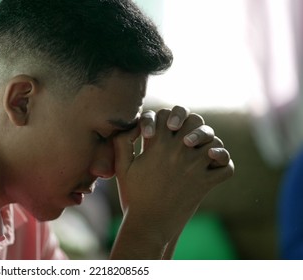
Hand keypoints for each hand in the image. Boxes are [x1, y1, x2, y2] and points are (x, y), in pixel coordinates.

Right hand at [110, 106, 233, 258]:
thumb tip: (136, 125)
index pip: (167, 114)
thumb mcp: (121, 166)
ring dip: (209, 143)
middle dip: (190, 124)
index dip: (164, 117)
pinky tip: (212, 165)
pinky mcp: (206, 184)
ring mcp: (195, 168)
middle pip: (195, 121)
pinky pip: (226, 167)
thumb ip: (122, 141)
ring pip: (214, 141)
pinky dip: (223, 164)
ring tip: (199, 151)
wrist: (149, 224)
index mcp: (157, 146)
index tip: (158, 132)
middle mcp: (178, 152)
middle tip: (184, 136)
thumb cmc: (134, 194)